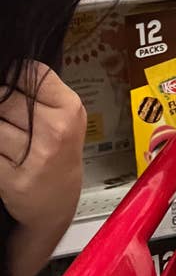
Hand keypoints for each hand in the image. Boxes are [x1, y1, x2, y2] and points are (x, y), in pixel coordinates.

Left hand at [0, 63, 85, 275]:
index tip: (10, 84)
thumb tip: (9, 73)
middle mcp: (55, 130)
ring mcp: (35, 156)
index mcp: (70, 108)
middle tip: (6, 115)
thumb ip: (44, 94)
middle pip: (8, 99)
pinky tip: (2, 153)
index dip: (15, 77)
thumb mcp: (66, 117)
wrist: (57, 203)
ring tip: (5, 135)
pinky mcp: (13, 179)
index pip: (34, 74)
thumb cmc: (59, 153)